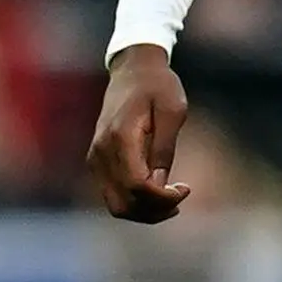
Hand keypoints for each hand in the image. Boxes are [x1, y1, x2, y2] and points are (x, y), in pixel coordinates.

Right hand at [89, 43, 193, 221]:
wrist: (132, 69)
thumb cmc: (158, 86)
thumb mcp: (173, 111)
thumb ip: (164, 148)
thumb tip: (160, 184)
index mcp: (120, 137)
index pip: (137, 186)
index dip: (162, 198)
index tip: (186, 188)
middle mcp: (101, 152)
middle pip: (123, 203)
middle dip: (154, 211)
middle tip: (179, 199)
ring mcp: (95, 158)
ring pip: (115, 204)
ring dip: (144, 211)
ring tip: (171, 200)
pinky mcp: (97, 161)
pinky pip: (112, 194)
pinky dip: (134, 202)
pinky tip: (157, 192)